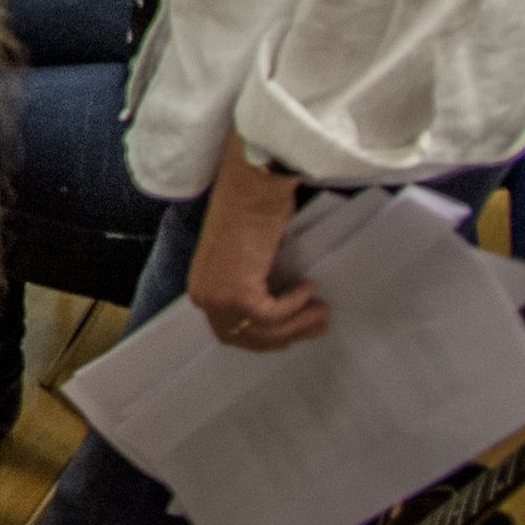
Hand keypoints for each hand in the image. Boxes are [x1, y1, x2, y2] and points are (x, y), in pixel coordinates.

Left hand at [186, 148, 328, 351]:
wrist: (250, 186)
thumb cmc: (252, 211)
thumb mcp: (246, 259)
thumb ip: (251, 286)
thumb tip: (278, 314)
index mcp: (203, 287)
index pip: (231, 332)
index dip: (265, 338)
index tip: (293, 333)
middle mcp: (204, 296)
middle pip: (248, 338)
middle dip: (287, 336)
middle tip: (318, 323)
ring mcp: (218, 296)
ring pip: (265, 331)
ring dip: (300, 324)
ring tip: (321, 308)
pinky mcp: (238, 293)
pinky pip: (273, 316)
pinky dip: (295, 306)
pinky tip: (307, 287)